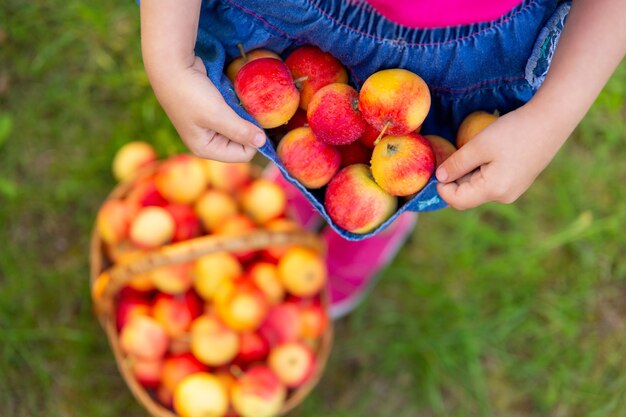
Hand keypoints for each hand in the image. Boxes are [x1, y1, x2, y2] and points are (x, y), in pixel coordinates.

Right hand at [150, 56, 265, 161]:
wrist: (171, 65)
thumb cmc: (190, 93)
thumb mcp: (217, 114)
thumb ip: (240, 131)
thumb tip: (262, 142)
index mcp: (206, 149)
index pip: (243, 154)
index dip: (252, 139)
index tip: (255, 119)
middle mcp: (209, 141)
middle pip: (242, 142)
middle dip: (247, 126)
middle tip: (246, 107)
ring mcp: (210, 126)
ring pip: (239, 127)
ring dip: (244, 114)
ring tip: (238, 100)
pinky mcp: (212, 111)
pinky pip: (233, 114)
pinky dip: (237, 106)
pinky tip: (233, 95)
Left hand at [435, 103, 568, 209]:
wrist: (551, 120)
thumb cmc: (512, 131)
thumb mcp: (478, 145)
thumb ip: (456, 164)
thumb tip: (439, 178)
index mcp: (493, 191)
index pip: (457, 201)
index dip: (441, 188)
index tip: (436, 168)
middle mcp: (504, 197)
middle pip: (467, 196)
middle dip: (454, 180)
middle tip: (452, 156)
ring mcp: (513, 191)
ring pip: (478, 189)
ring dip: (468, 174)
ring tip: (471, 151)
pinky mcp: (518, 182)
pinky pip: (491, 183)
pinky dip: (481, 172)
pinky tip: (485, 153)